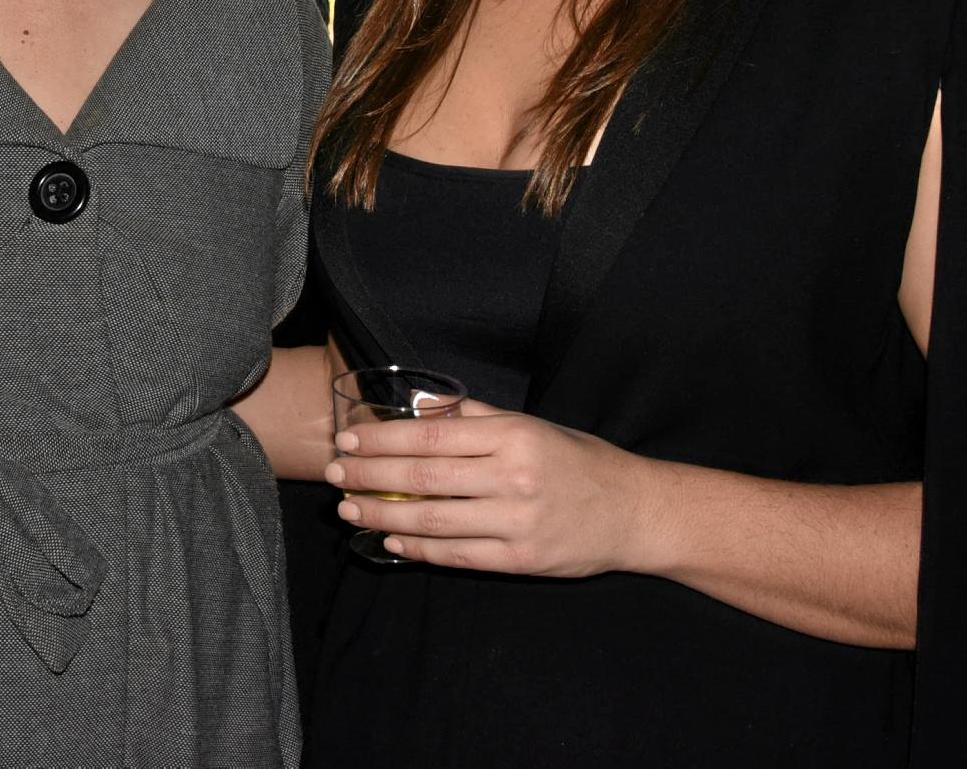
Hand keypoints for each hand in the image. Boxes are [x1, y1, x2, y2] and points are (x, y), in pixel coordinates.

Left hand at [324, 398, 646, 576]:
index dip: (383, 440)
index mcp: (513, 436)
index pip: (431, 435)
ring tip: (349, 510)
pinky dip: (419, 550)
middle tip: (334, 475)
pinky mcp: (521, 560)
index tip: (348, 441)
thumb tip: (421, 405)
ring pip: (433, 520)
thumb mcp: (530, 425)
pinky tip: (392, 543)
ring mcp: (516, 522)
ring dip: (384, 517)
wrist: (632, 512)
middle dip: (370, 477)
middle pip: (423, 477)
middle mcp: (513, 477)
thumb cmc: (576, 462)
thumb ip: (474, 416)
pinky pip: (458, 555)